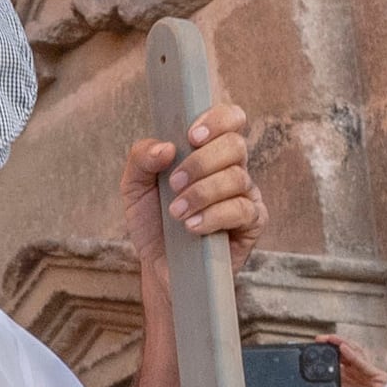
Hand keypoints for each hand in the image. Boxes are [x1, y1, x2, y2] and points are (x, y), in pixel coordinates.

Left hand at [127, 101, 261, 272]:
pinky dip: (214, 216)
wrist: (160, 267)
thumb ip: (141, 158)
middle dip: (201, 162)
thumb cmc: (153, 223)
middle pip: (235, 145)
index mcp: (209, 151)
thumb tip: (166, 147)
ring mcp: (245, 195)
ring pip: (237, 178)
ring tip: (176, 213)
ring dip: (201, 193)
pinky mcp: (252, 224)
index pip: (230, 118)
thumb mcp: (134, 187)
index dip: (217, 119)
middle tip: (174, 183)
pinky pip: (242, 210)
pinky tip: (192, 227)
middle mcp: (232, 168)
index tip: (191, 136)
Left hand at [323, 336, 386, 386]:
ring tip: (330, 339)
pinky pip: (363, 363)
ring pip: (354, 353)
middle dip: (331, 345)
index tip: (311, 351)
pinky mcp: (376, 375)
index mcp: (345, 383)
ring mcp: (365, 374)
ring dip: (342, 344)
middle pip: (342, 354)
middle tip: (318, 340)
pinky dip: (353, 355)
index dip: (324, 355)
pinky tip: (343, 349)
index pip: (333, 364)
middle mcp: (355, 375)